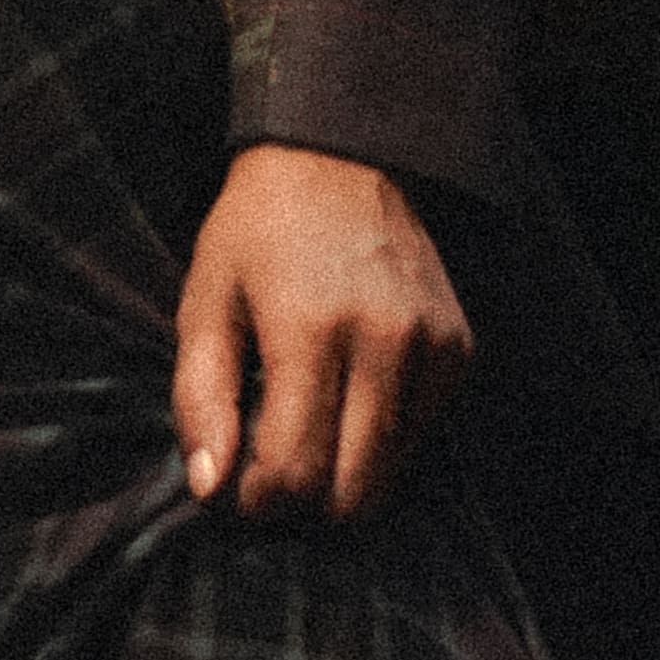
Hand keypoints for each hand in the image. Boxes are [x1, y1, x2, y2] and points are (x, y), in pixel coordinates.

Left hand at [171, 144, 472, 522]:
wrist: (340, 156)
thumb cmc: (257, 232)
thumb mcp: (204, 301)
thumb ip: (200, 398)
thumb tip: (209, 488)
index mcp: (310, 327)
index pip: (295, 472)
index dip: (258, 502)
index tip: (236, 487)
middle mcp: (383, 340)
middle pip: (351, 492)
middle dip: (302, 503)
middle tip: (269, 466)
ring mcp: (431, 346)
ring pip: (389, 476)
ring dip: (342, 476)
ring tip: (306, 426)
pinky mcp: (458, 349)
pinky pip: (419, 437)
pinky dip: (379, 440)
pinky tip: (347, 393)